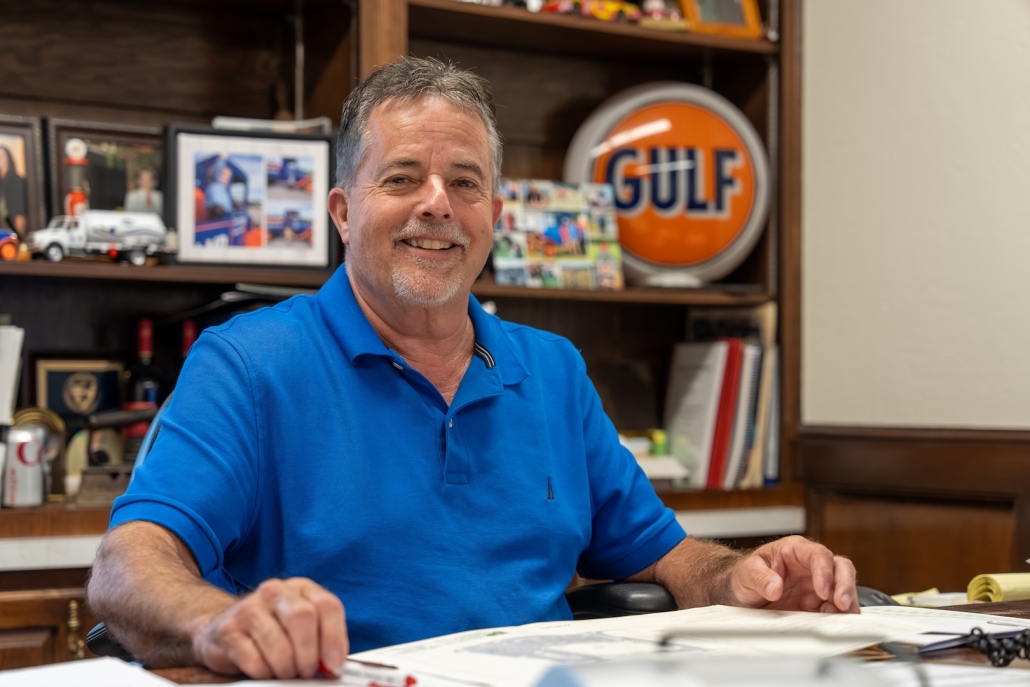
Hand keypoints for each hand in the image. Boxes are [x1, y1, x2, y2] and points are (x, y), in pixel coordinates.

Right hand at [190, 577, 347, 678]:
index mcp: (301, 588)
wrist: (227, 633)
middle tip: (307, 671)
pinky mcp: (228, 630)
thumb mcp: (303, 628)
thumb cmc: (274, 631)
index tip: (334, 663)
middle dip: (308, 654)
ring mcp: (249, 608)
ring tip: (286, 672)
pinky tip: (265, 670)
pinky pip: (254, 660)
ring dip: (287, 668)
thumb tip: (334, 664)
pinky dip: (265, 673)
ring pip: (279, 644)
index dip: (334, 637)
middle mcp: (275, 591)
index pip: (327, 605)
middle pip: (302, 618)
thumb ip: (322, 640)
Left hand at [728, 536, 857, 612]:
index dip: (824, 571)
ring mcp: (817, 587)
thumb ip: (760, 577)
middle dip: (845, 585)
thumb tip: (775, 587)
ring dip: (848, 604)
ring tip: (843, 618)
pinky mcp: (818, 606)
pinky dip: (840, 618)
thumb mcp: (746, 572)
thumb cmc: (745, 576)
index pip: (818, 555)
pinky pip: (836, 610)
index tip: (822, 589)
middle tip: (841, 603)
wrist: (740, 595)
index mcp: (796, 551)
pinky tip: (836, 625)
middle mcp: (811, 567)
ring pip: (844, 590)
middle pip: (841, 568)